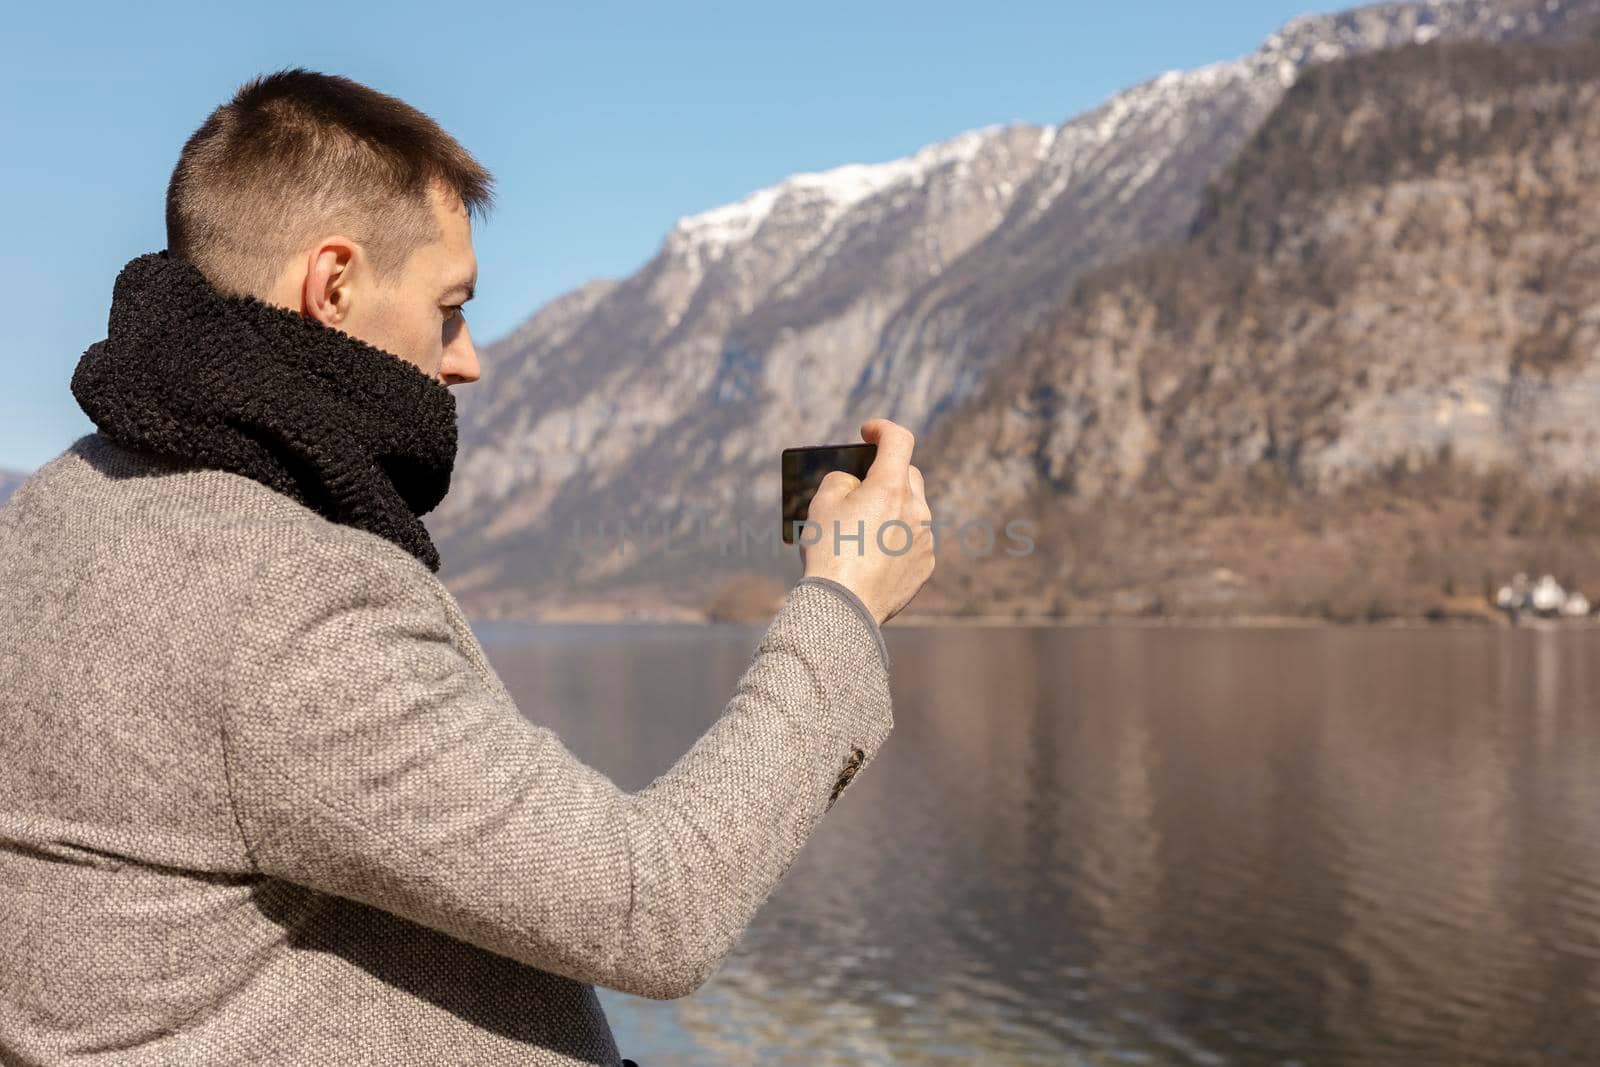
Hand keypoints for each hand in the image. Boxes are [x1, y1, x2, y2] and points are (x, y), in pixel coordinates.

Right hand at [798, 418, 934, 625]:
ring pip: (912, 510)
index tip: (868, 432)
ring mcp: (924, 539)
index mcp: (891, 487)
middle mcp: (916, 509)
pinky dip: (897, 540)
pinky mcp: (925, 566)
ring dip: (893, 509)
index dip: (883, 429)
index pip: (899, 439)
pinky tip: (873, 556)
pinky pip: (914, 541)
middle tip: (862, 484)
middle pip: (908, 475)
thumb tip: (856, 483)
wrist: (843, 607)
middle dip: (888, 473)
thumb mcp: (822, 503)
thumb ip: (843, 480)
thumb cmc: (829, 551)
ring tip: (863, 528)